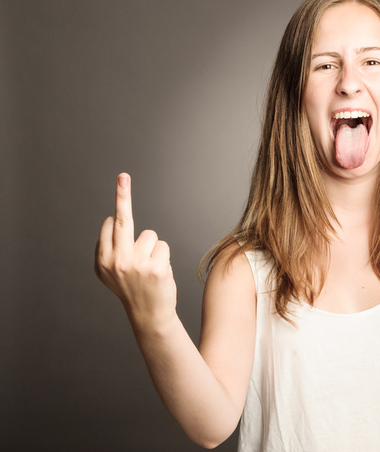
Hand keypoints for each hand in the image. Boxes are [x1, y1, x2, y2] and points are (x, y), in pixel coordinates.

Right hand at [94, 173, 176, 328]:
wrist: (149, 315)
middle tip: (122, 176)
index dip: (118, 214)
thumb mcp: (112, 272)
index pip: (111, 225)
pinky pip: (163, 246)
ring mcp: (136, 264)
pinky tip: (159, 273)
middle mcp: (116, 261)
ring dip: (153, 248)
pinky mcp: (156, 267)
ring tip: (149, 268)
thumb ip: (111, 249)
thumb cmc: (133, 289)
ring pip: (150, 236)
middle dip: (122, 196)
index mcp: (102, 260)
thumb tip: (113, 219)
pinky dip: (164, 256)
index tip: (120, 184)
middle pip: (123, 221)